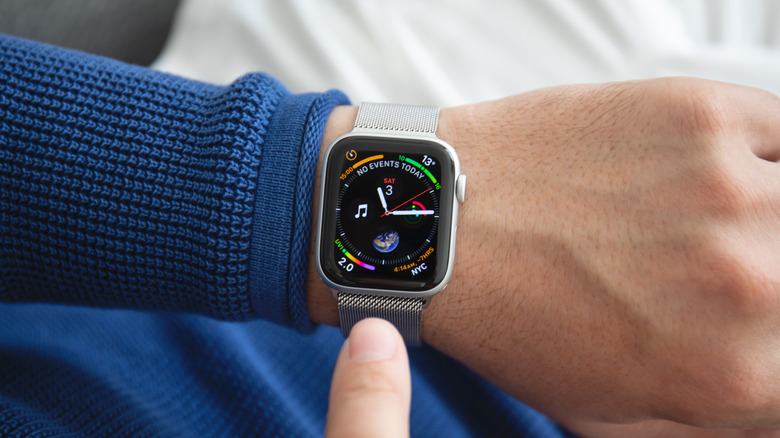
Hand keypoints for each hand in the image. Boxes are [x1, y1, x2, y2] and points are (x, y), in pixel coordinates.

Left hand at [309, 78, 779, 431]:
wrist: (441, 220)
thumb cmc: (511, 316)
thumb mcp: (610, 408)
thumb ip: (714, 418)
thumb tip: (765, 400)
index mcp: (730, 373)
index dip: (776, 341)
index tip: (756, 318)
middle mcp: (749, 284)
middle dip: (771, 279)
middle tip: (721, 268)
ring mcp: (730, 189)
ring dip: (769, 215)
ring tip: (710, 220)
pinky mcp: (702, 115)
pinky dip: (760, 155)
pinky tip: (710, 172)